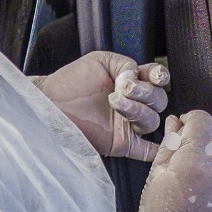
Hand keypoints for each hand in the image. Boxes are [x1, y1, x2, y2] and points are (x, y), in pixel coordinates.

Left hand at [33, 51, 168, 160]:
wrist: (51, 103)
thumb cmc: (71, 81)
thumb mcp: (100, 61)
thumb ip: (124, 63)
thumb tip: (136, 76)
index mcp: (131, 82)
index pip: (157, 79)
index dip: (160, 76)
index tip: (155, 76)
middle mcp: (134, 103)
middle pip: (159, 100)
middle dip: (145, 93)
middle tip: (123, 89)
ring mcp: (128, 124)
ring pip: (152, 120)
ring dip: (138, 110)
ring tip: (115, 103)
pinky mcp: (121, 142)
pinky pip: (145, 151)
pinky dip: (155, 150)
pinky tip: (159, 146)